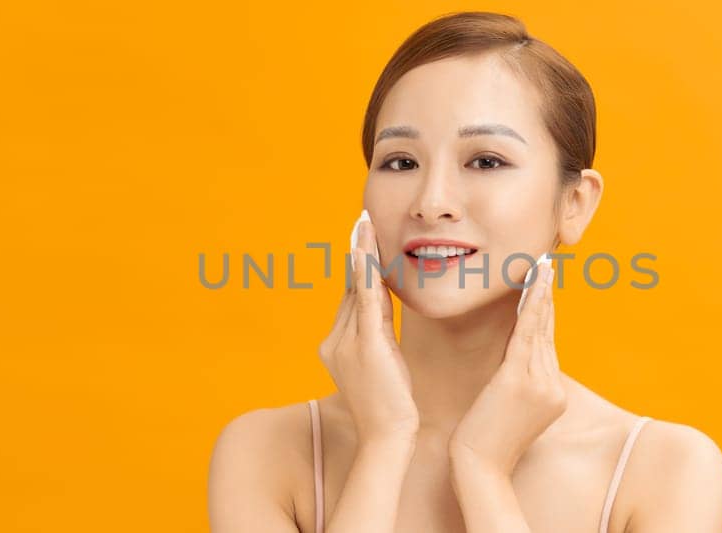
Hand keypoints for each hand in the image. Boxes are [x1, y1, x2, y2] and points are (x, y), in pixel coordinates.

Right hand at [317, 210, 418, 442]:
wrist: (388, 436)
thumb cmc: (388, 406)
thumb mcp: (378, 364)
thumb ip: (374, 335)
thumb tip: (378, 309)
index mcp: (332, 346)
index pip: (348, 299)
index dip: (357, 269)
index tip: (361, 241)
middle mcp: (333, 340)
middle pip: (350, 289)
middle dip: (357, 255)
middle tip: (363, 222)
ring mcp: (346, 342)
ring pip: (357, 290)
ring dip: (361, 255)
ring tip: (365, 225)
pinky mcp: (366, 344)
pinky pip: (367, 301)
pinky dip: (368, 274)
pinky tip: (369, 252)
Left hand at [448, 259, 565, 474]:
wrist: (479, 468)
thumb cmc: (485, 443)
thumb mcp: (509, 410)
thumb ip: (518, 384)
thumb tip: (514, 361)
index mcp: (551, 393)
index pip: (546, 343)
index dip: (545, 311)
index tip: (544, 284)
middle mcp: (552, 386)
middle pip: (547, 331)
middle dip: (546, 296)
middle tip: (547, 263)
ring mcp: (540, 385)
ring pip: (540, 329)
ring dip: (541, 294)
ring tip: (542, 266)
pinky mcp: (520, 382)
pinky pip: (526, 336)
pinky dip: (530, 308)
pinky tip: (532, 286)